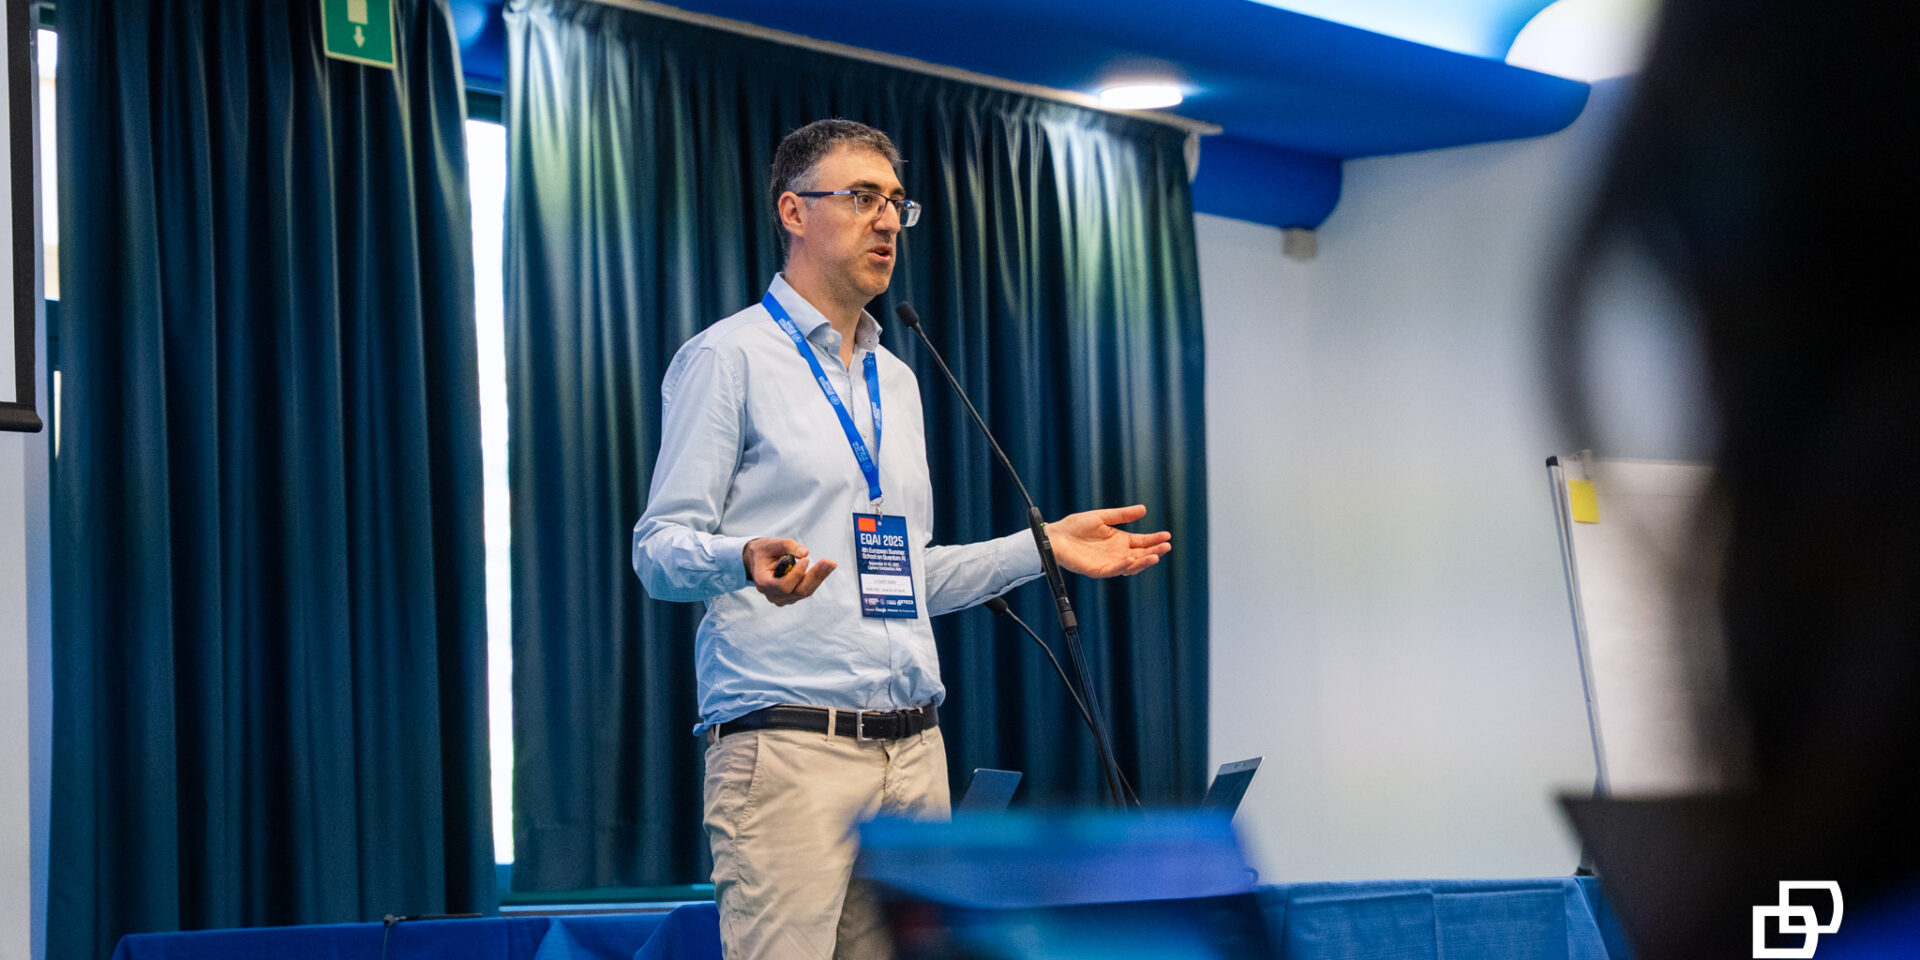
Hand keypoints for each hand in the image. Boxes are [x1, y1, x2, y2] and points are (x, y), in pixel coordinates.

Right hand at [743, 537, 835, 605]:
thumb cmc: (764, 551)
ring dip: (819, 577)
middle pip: (797, 591)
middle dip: (814, 576)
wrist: (758, 559)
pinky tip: (826, 567)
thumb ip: (788, 546)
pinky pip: (806, 590)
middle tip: (829, 562)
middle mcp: (772, 595)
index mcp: (763, 583)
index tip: (806, 559)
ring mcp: (782, 599)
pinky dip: (816, 579)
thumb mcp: (772, 544)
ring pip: (804, 592)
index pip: (783, 586)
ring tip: (831, 563)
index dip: (796, 575)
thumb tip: (805, 552)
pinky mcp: (790, 596)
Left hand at [1046, 504, 1170, 577]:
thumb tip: (1144, 509)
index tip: (1167, 536)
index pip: (1142, 542)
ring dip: (1143, 562)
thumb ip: (1122, 515)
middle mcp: (1117, 553)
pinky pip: (1113, 570)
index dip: (1154, 539)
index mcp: (1120, 540)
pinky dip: (1123, 566)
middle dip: (1154, 551)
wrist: (1055, 536)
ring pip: (1130, 566)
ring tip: (1155, 556)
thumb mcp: (1102, 517)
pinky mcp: (1097, 570)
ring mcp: (1108, 562)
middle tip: (1166, 546)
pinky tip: (1130, 559)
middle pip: (1140, 555)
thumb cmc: (1075, 526)